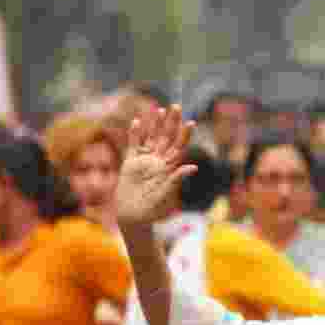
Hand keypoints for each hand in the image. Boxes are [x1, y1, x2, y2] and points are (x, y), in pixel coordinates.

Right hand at [117, 104, 197, 232]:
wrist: (133, 218)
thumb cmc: (152, 212)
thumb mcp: (165, 196)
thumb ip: (177, 180)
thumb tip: (193, 167)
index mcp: (169, 169)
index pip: (179, 148)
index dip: (185, 135)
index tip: (191, 122)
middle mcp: (158, 162)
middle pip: (166, 138)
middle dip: (171, 123)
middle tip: (176, 106)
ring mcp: (144, 162)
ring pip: (151, 138)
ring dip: (154, 125)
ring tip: (159, 110)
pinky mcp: (130, 164)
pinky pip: (133, 145)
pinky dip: (135, 134)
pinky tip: (137, 121)